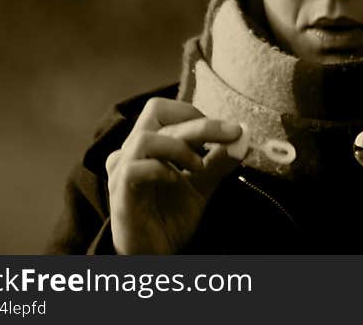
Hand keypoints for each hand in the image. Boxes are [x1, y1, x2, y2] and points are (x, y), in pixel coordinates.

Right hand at [105, 98, 243, 253]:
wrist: (154, 253)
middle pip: (156, 113)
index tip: (227, 129)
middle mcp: (131, 150)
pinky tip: (177, 181)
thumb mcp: (202, 185)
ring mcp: (121, 170)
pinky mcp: (119, 192)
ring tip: (200, 165)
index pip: (164, 109)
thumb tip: (243, 140)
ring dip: (179, 147)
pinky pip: (133, 170)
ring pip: (144, 139)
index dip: (195, 112)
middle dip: (200, 123)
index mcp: (149, 143)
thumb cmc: (171, 216)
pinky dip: (160, 170)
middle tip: (231, 134)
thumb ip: (219, 162)